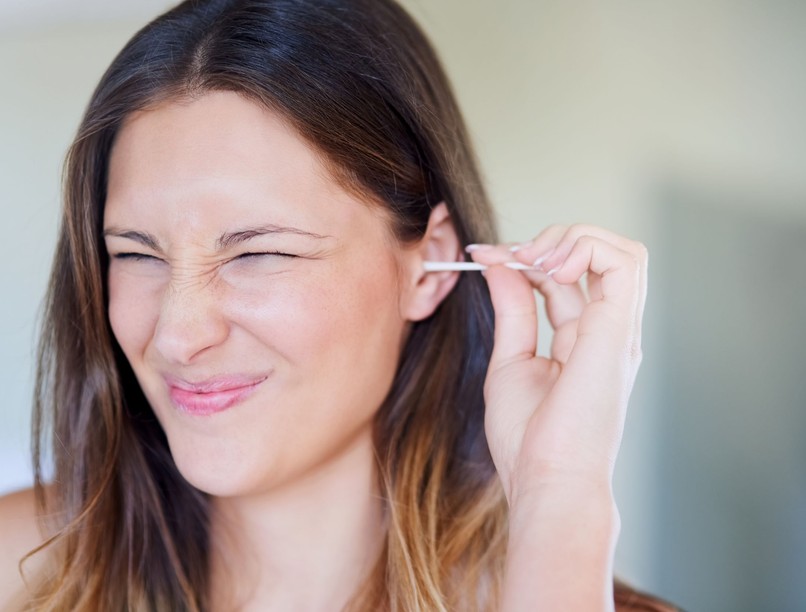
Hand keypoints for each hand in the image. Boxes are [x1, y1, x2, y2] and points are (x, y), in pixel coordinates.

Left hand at [468, 224, 647, 506]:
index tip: (483, 255)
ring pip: (622, 251)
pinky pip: (624, 264)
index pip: (564, 278)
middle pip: (599, 257)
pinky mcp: (620, 331)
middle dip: (552, 241)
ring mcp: (619, 330)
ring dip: (573, 238)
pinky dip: (586, 248)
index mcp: (584, 341)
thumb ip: (513, 310)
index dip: (526, 257)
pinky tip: (547, 267)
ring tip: (533, 258)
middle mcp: (608, 331)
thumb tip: (500, 264)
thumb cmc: (529, 439)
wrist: (547, 480)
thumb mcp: (511, 361)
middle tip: (510, 255)